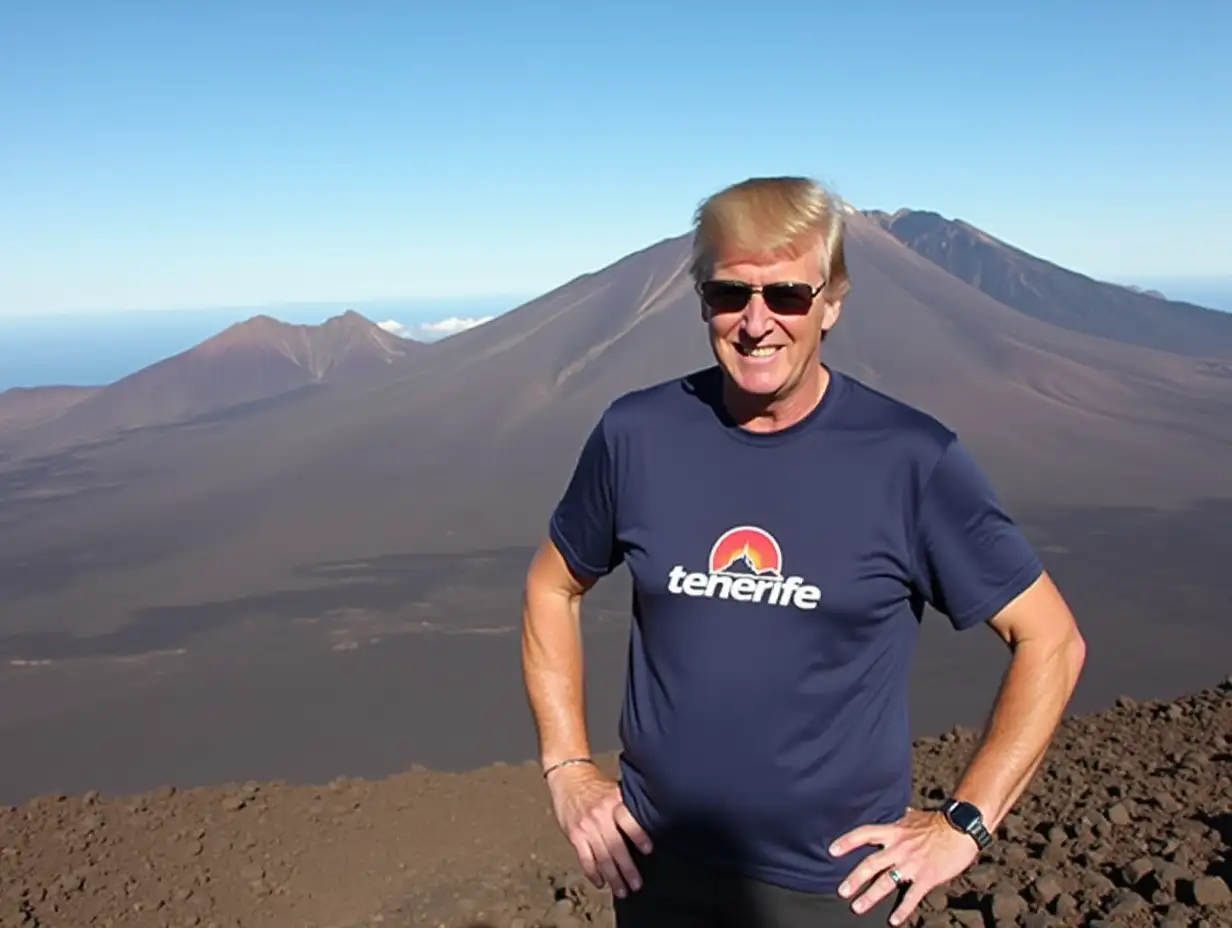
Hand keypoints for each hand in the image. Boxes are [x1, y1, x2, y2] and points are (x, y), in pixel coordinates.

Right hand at [545, 762, 652, 897]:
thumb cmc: (596, 786)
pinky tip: (600, 883)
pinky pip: (585, 859)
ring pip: (602, 857)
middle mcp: (601, 815)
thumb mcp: (614, 790)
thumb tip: (649, 826)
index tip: (648, 850)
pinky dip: (593, 873)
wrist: (568, 777)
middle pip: (616, 846)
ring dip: (613, 877)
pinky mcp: (575, 835)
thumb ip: (626, 808)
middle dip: (627, 868)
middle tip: (637, 884)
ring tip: (622, 891)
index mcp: (614, 802)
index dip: (638, 835)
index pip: (628, 820)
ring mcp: (586, 827)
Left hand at [829, 808, 980, 924]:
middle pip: (871, 864)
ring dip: (870, 896)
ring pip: (886, 882)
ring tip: (857, 907)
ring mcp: (912, 864)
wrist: (961, 829)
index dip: (847, 841)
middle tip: (841, 891)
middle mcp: (899, 848)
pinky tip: (894, 921)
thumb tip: (901, 813)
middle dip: (855, 879)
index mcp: (894, 831)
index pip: (864, 834)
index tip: (832, 850)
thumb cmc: (937, 822)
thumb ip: (903, 819)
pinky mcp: (927, 877)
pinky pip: (912, 896)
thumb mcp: (914, 817)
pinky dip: (902, 910)